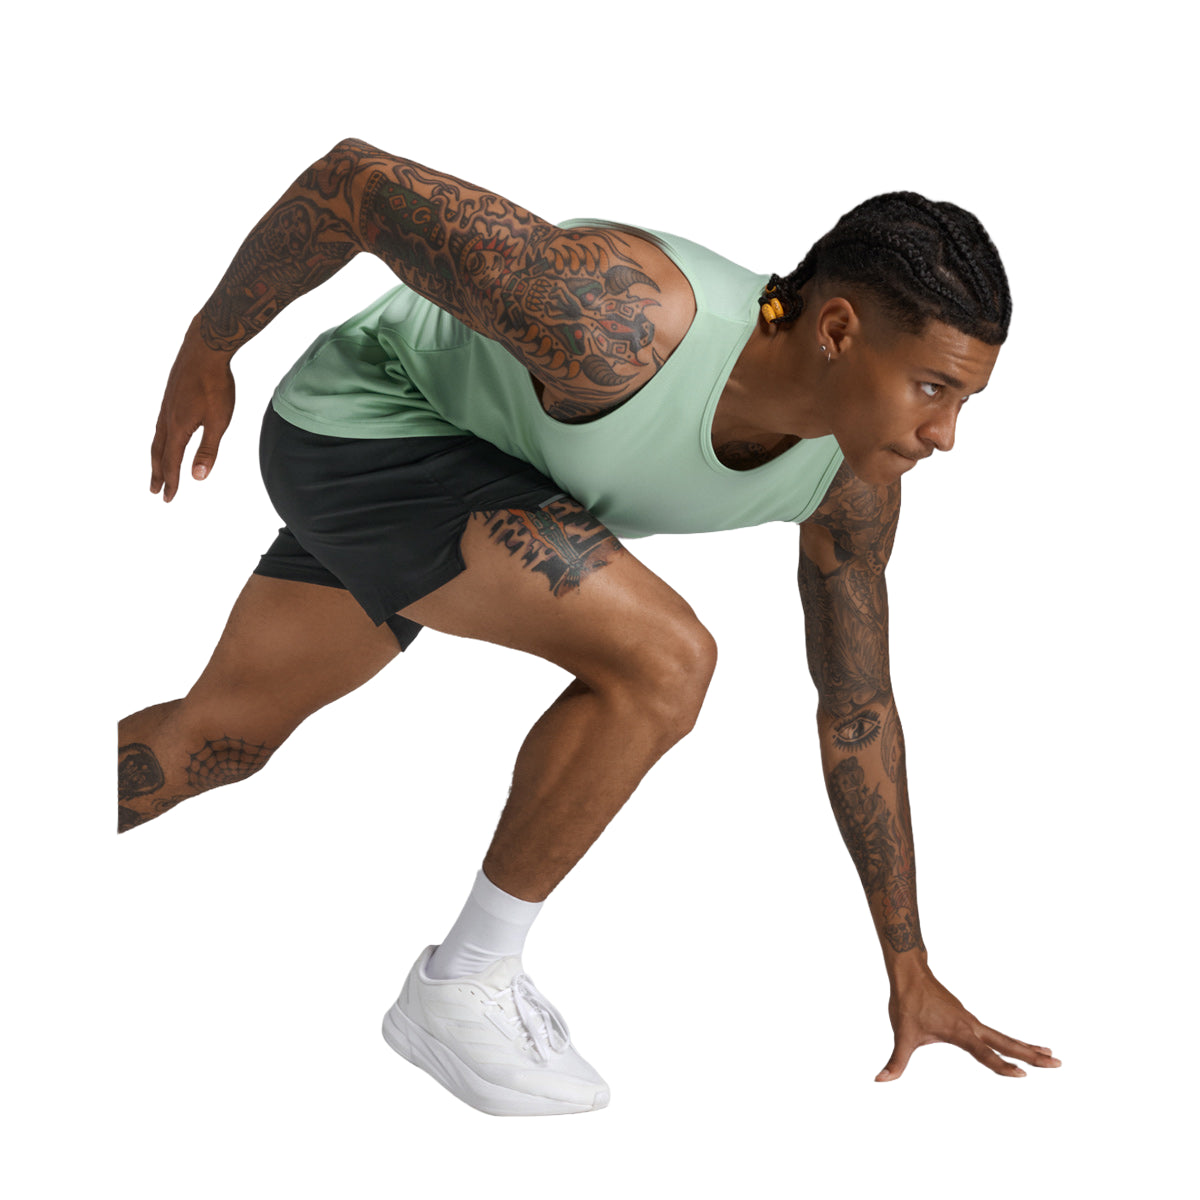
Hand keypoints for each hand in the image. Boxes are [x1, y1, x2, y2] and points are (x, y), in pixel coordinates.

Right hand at [150, 315, 234, 501]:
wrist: (204, 349)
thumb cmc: (215, 385)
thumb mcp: (218, 422)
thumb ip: (208, 450)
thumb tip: (198, 478)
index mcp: (178, 429)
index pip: (172, 463)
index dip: (172, 482)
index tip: (168, 499)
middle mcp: (167, 419)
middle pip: (159, 453)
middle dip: (158, 473)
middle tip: (154, 490)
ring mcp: (166, 406)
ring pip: (158, 437)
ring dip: (156, 456)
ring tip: (156, 468)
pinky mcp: (170, 396)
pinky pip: (160, 424)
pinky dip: (159, 438)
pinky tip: (165, 435)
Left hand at [875, 969, 1060, 1080]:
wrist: (910, 973)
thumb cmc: (907, 1003)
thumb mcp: (902, 1034)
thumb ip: (895, 1061)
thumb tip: (879, 1080)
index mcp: (960, 1032)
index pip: (985, 1053)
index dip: (1002, 1066)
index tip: (1023, 1075)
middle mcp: (971, 1025)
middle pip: (1007, 1042)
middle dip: (1032, 1055)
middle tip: (1058, 1063)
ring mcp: (971, 1021)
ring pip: (1004, 1036)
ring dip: (1027, 1047)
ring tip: (1050, 1055)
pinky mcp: (968, 1018)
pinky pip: (995, 1033)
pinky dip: (1012, 1040)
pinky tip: (1020, 1046)